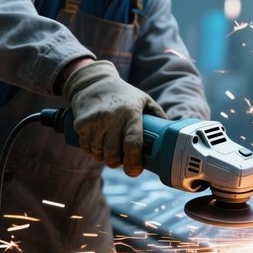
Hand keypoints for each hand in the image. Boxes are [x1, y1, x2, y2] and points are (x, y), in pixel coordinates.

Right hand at [63, 60, 165, 175]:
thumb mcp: (144, 100)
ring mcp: (95, 121)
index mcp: (131, 113)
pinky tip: (97, 144)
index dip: (133, 162)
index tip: (134, 170)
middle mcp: (113, 118)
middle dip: (117, 163)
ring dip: (104, 157)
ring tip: (109, 150)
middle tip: (121, 160)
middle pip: (113, 154)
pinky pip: (86, 147)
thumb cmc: (124, 94)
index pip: (132, 144)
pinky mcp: (81, 124)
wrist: (94, 82)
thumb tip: (171, 134)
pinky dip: (91, 150)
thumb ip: (158, 115)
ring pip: (98, 153)